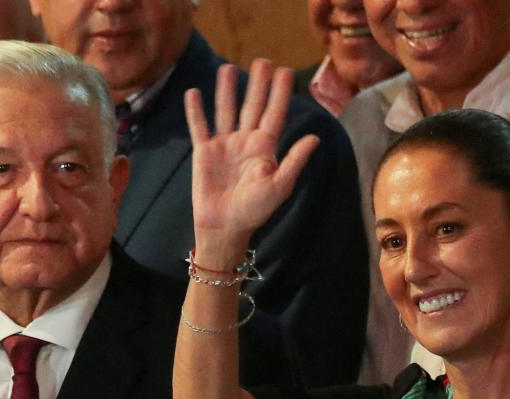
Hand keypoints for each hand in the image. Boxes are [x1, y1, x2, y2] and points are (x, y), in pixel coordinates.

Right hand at [186, 59, 318, 264]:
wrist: (225, 227)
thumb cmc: (255, 211)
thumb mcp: (279, 187)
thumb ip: (294, 161)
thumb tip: (315, 138)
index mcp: (265, 148)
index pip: (275, 114)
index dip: (280, 93)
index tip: (285, 71)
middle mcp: (245, 141)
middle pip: (252, 106)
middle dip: (257, 84)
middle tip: (262, 60)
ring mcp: (224, 145)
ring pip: (226, 110)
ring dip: (227, 90)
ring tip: (227, 68)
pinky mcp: (204, 152)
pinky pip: (199, 127)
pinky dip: (196, 111)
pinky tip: (194, 93)